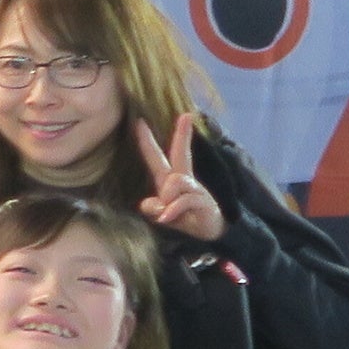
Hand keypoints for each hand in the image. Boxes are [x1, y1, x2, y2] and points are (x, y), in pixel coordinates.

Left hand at [135, 112, 222, 240]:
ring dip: (168, 200)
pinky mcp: (202, 202)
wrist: (209, 232)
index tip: (139, 122)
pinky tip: (165, 219)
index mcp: (169, 180)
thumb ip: (153, 208)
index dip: (147, 141)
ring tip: (166, 215)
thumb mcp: (163, 214)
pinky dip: (172, 211)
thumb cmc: (184, 218)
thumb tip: (148, 204)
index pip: (156, 158)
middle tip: (186, 115)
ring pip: (176, 182)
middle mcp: (182, 180)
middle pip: (181, 154)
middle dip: (183, 135)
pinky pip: (182, 201)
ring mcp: (195, 189)